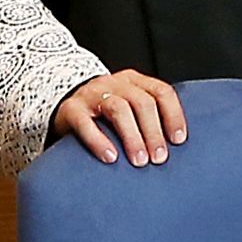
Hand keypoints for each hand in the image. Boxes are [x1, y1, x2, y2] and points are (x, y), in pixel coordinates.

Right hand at [53, 70, 186, 165]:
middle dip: (153, 132)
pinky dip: (99, 141)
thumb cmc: (103, 113)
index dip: (173, 116)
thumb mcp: (128, 107)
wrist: (63, 104)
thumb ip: (147, 118)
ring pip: (118, 108)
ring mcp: (92, 94)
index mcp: (133, 81)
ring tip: (139, 160)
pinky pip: (86, 123)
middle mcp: (114, 83)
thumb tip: (174, 147)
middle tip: (159, 158)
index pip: (161, 92)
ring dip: (133, 137)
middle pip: (142, 102)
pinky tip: (110, 157)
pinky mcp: (71, 109)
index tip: (178, 140)